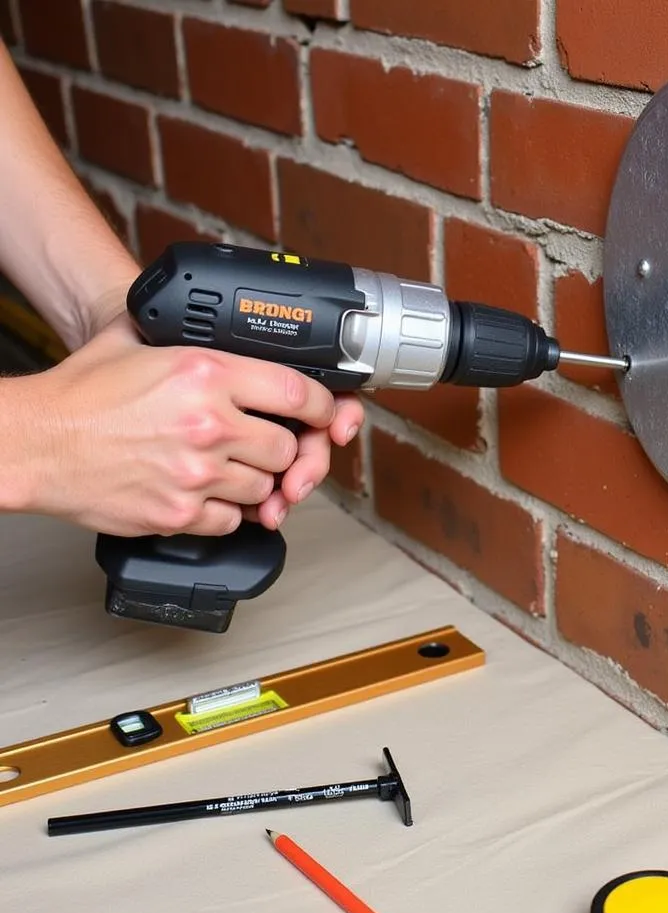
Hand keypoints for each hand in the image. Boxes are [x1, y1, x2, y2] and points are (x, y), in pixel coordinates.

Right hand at [14, 312, 362, 535]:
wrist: (35, 445)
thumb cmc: (80, 396)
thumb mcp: (137, 340)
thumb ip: (188, 334)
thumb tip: (223, 326)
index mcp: (205, 374)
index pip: (297, 391)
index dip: (321, 406)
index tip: (322, 412)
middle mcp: (208, 424)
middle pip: (288, 448)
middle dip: (281, 448)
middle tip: (262, 443)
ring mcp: (196, 473)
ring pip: (266, 487)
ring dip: (255, 481)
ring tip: (226, 466)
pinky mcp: (180, 513)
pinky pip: (233, 520)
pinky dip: (226, 511)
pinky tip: (205, 492)